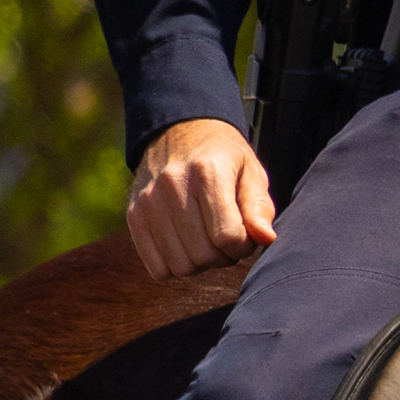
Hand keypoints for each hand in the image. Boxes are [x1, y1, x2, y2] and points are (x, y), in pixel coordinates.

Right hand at [129, 118, 276, 279]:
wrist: (179, 132)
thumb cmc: (223, 157)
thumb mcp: (250, 171)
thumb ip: (259, 206)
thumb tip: (265, 238)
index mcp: (207, 173)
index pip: (227, 236)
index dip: (244, 246)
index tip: (246, 236)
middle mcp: (172, 186)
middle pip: (204, 255)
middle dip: (224, 257)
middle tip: (228, 240)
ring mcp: (148, 202)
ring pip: (181, 266)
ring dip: (201, 264)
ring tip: (208, 242)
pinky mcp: (134, 215)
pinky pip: (157, 267)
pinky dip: (176, 267)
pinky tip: (187, 246)